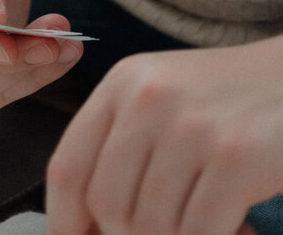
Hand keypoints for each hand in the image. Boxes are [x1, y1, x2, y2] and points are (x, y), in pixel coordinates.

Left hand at [46, 39, 282, 234]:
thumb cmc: (227, 99)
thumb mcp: (162, 100)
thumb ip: (120, 147)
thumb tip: (84, 225)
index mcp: (123, 83)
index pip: (68, 167)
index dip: (63, 220)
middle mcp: (150, 98)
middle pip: (107, 205)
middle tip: (167, 232)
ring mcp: (193, 126)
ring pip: (152, 225)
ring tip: (209, 221)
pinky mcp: (237, 157)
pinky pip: (198, 233)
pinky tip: (239, 229)